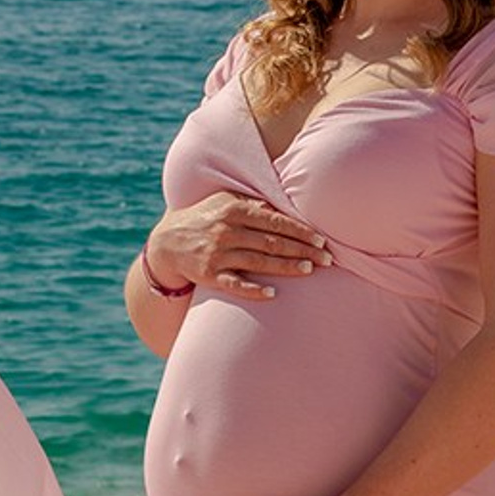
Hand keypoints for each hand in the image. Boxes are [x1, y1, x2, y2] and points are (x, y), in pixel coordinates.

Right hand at [145, 194, 331, 301]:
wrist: (167, 243)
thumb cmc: (205, 218)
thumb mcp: (225, 201)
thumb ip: (254, 203)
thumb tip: (285, 207)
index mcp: (234, 210)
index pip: (275, 221)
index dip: (300, 231)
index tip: (321, 240)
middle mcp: (226, 231)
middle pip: (272, 242)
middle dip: (302, 250)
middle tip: (327, 259)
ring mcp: (217, 254)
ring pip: (259, 262)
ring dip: (286, 267)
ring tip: (309, 270)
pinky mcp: (210, 276)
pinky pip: (235, 284)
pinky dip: (254, 290)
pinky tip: (273, 294)